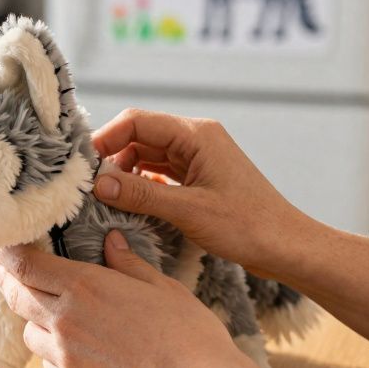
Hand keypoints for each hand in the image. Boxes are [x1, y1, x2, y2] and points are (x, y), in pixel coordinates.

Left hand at [0, 232, 272, 367]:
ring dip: (37, 322)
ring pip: (30, 333)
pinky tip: (79, 353)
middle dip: (11, 283)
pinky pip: (48, 365)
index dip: (8, 256)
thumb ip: (128, 263)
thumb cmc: (188, 335)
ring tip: (58, 318)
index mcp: (84, 286)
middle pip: (16, 296)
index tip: (5, 251)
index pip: (24, 265)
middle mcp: (64, 320)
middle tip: (14, 276)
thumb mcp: (161, 287)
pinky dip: (54, 356)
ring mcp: (64, 357)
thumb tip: (111, 241)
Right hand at [91, 109, 313, 280]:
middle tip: (89, 186)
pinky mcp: (198, 178)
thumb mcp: (188, 210)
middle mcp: (196, 139)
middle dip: (112, 157)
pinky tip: (130, 204)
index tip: (83, 165)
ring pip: (146, 155)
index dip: (106, 138)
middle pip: (139, 136)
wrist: (285, 246)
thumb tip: (99, 184)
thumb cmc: (248, 226)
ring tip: (106, 198)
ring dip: (125, 173)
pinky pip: (159, 173)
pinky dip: (141, 185)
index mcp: (197, 135)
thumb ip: (141, 194)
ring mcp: (197, 159)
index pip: (137, 121)